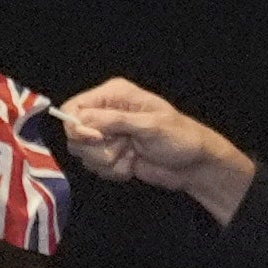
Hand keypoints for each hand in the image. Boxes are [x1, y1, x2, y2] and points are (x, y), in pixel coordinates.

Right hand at [54, 79, 250, 216]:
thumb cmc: (179, 138)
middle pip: (75, 134)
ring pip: (83, 154)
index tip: (96, 140)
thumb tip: (81, 121)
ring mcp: (108, 136)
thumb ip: (114, 121)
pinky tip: (132, 165)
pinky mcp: (111, 156)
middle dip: (98, 148)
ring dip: (107, 161)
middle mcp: (106, 113)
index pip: (74, 107)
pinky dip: (113, 171)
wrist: (194, 165)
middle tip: (125, 146)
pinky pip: (95, 168)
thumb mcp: (149, 125)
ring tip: (132, 155)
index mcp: (113, 95)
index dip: (77, 126)